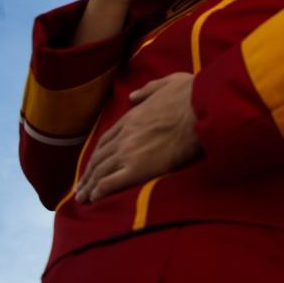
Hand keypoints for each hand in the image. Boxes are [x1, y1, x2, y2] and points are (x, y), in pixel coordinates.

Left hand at [75, 72, 200, 203]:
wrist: (202, 109)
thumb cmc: (192, 95)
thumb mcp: (168, 83)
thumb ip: (148, 89)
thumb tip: (134, 95)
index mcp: (131, 118)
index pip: (106, 140)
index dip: (97, 155)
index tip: (92, 165)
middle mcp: (125, 136)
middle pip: (99, 158)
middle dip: (88, 174)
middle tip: (81, 187)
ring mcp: (130, 152)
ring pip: (100, 172)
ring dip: (89, 187)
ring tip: (82, 198)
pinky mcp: (139, 168)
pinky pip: (111, 182)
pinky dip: (98, 192)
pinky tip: (93, 199)